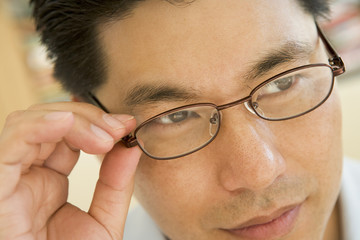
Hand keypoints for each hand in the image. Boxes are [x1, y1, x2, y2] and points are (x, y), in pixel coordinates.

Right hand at [0, 102, 141, 239]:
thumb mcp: (103, 222)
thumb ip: (115, 184)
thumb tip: (131, 146)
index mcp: (48, 184)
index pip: (67, 136)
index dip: (96, 123)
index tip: (126, 125)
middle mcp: (26, 178)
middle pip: (49, 123)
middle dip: (88, 119)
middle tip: (117, 130)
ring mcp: (9, 182)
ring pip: (28, 125)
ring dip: (70, 121)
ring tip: (104, 138)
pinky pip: (9, 148)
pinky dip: (37, 128)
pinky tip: (66, 123)